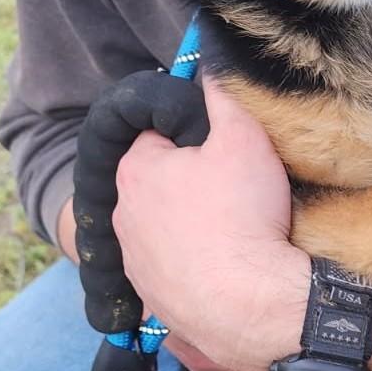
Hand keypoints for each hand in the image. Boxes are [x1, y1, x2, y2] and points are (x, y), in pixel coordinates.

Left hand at [112, 76, 308, 370]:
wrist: (250, 306)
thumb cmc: (242, 217)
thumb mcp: (242, 138)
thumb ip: (222, 96)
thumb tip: (211, 63)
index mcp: (135, 170)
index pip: (157, 134)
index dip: (192, 138)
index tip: (220, 149)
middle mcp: (122, 217)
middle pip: (158, 184)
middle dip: (187, 183)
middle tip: (231, 190)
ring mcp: (135, 263)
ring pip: (161, 230)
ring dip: (187, 228)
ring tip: (231, 233)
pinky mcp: (152, 300)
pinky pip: (171, 271)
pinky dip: (192, 267)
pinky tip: (223, 268)